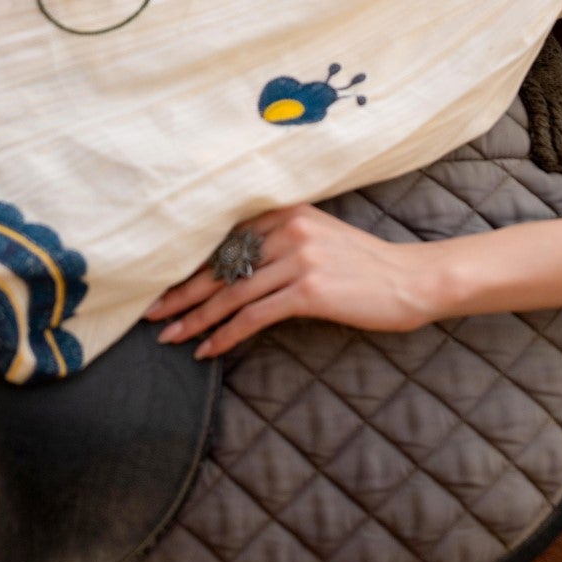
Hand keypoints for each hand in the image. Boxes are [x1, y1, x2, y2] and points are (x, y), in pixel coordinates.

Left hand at [144, 204, 439, 359]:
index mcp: (287, 212)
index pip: (225, 241)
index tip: (163, 286)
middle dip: (181, 292)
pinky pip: (253, 315)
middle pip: (222, 265)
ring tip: (170, 337)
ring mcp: (299, 259)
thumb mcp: (320, 238)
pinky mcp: (309, 290)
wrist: (411, 280)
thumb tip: (233, 269)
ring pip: (231, 293)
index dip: (190, 266)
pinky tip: (207, 349)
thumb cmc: (365, 266)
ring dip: (195, 319)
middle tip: (151, 313)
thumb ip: (280, 242)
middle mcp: (289, 229)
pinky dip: (225, 334)